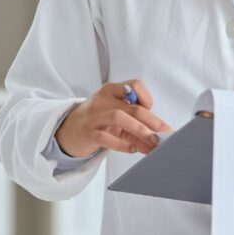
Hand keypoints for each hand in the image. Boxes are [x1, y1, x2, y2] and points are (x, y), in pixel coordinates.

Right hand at [54, 80, 172, 156]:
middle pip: (132, 106)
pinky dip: (122, 144)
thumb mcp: (117, 119)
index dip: (147, 98)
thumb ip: (137, 128)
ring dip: (139, 129)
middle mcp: (102, 100)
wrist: (68, 131)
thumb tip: (159, 141)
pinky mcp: (88, 133)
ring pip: (119, 117)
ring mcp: (94, 116)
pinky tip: (131, 149)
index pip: (134, 85)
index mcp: (111, 91)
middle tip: (164, 134)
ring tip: (151, 141)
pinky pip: (106, 137)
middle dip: (152, 121)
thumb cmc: (97, 121)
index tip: (153, 112)